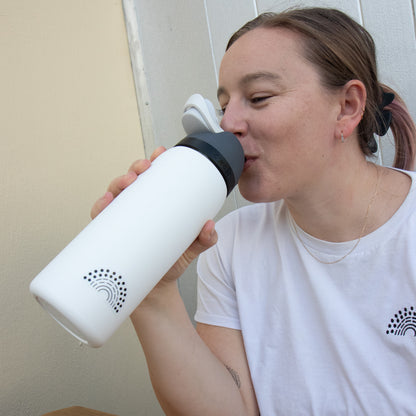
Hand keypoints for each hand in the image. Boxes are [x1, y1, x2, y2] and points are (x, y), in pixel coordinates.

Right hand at [90, 146, 217, 284]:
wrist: (154, 289)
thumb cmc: (170, 262)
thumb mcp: (191, 249)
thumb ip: (205, 239)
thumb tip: (210, 226)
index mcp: (155, 206)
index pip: (153, 179)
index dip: (154, 162)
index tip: (160, 154)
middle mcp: (136, 210)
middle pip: (132, 182)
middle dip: (136, 169)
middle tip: (144, 169)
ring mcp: (121, 222)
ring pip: (114, 195)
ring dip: (118, 183)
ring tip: (127, 182)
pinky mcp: (108, 237)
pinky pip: (100, 219)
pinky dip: (100, 207)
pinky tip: (106, 202)